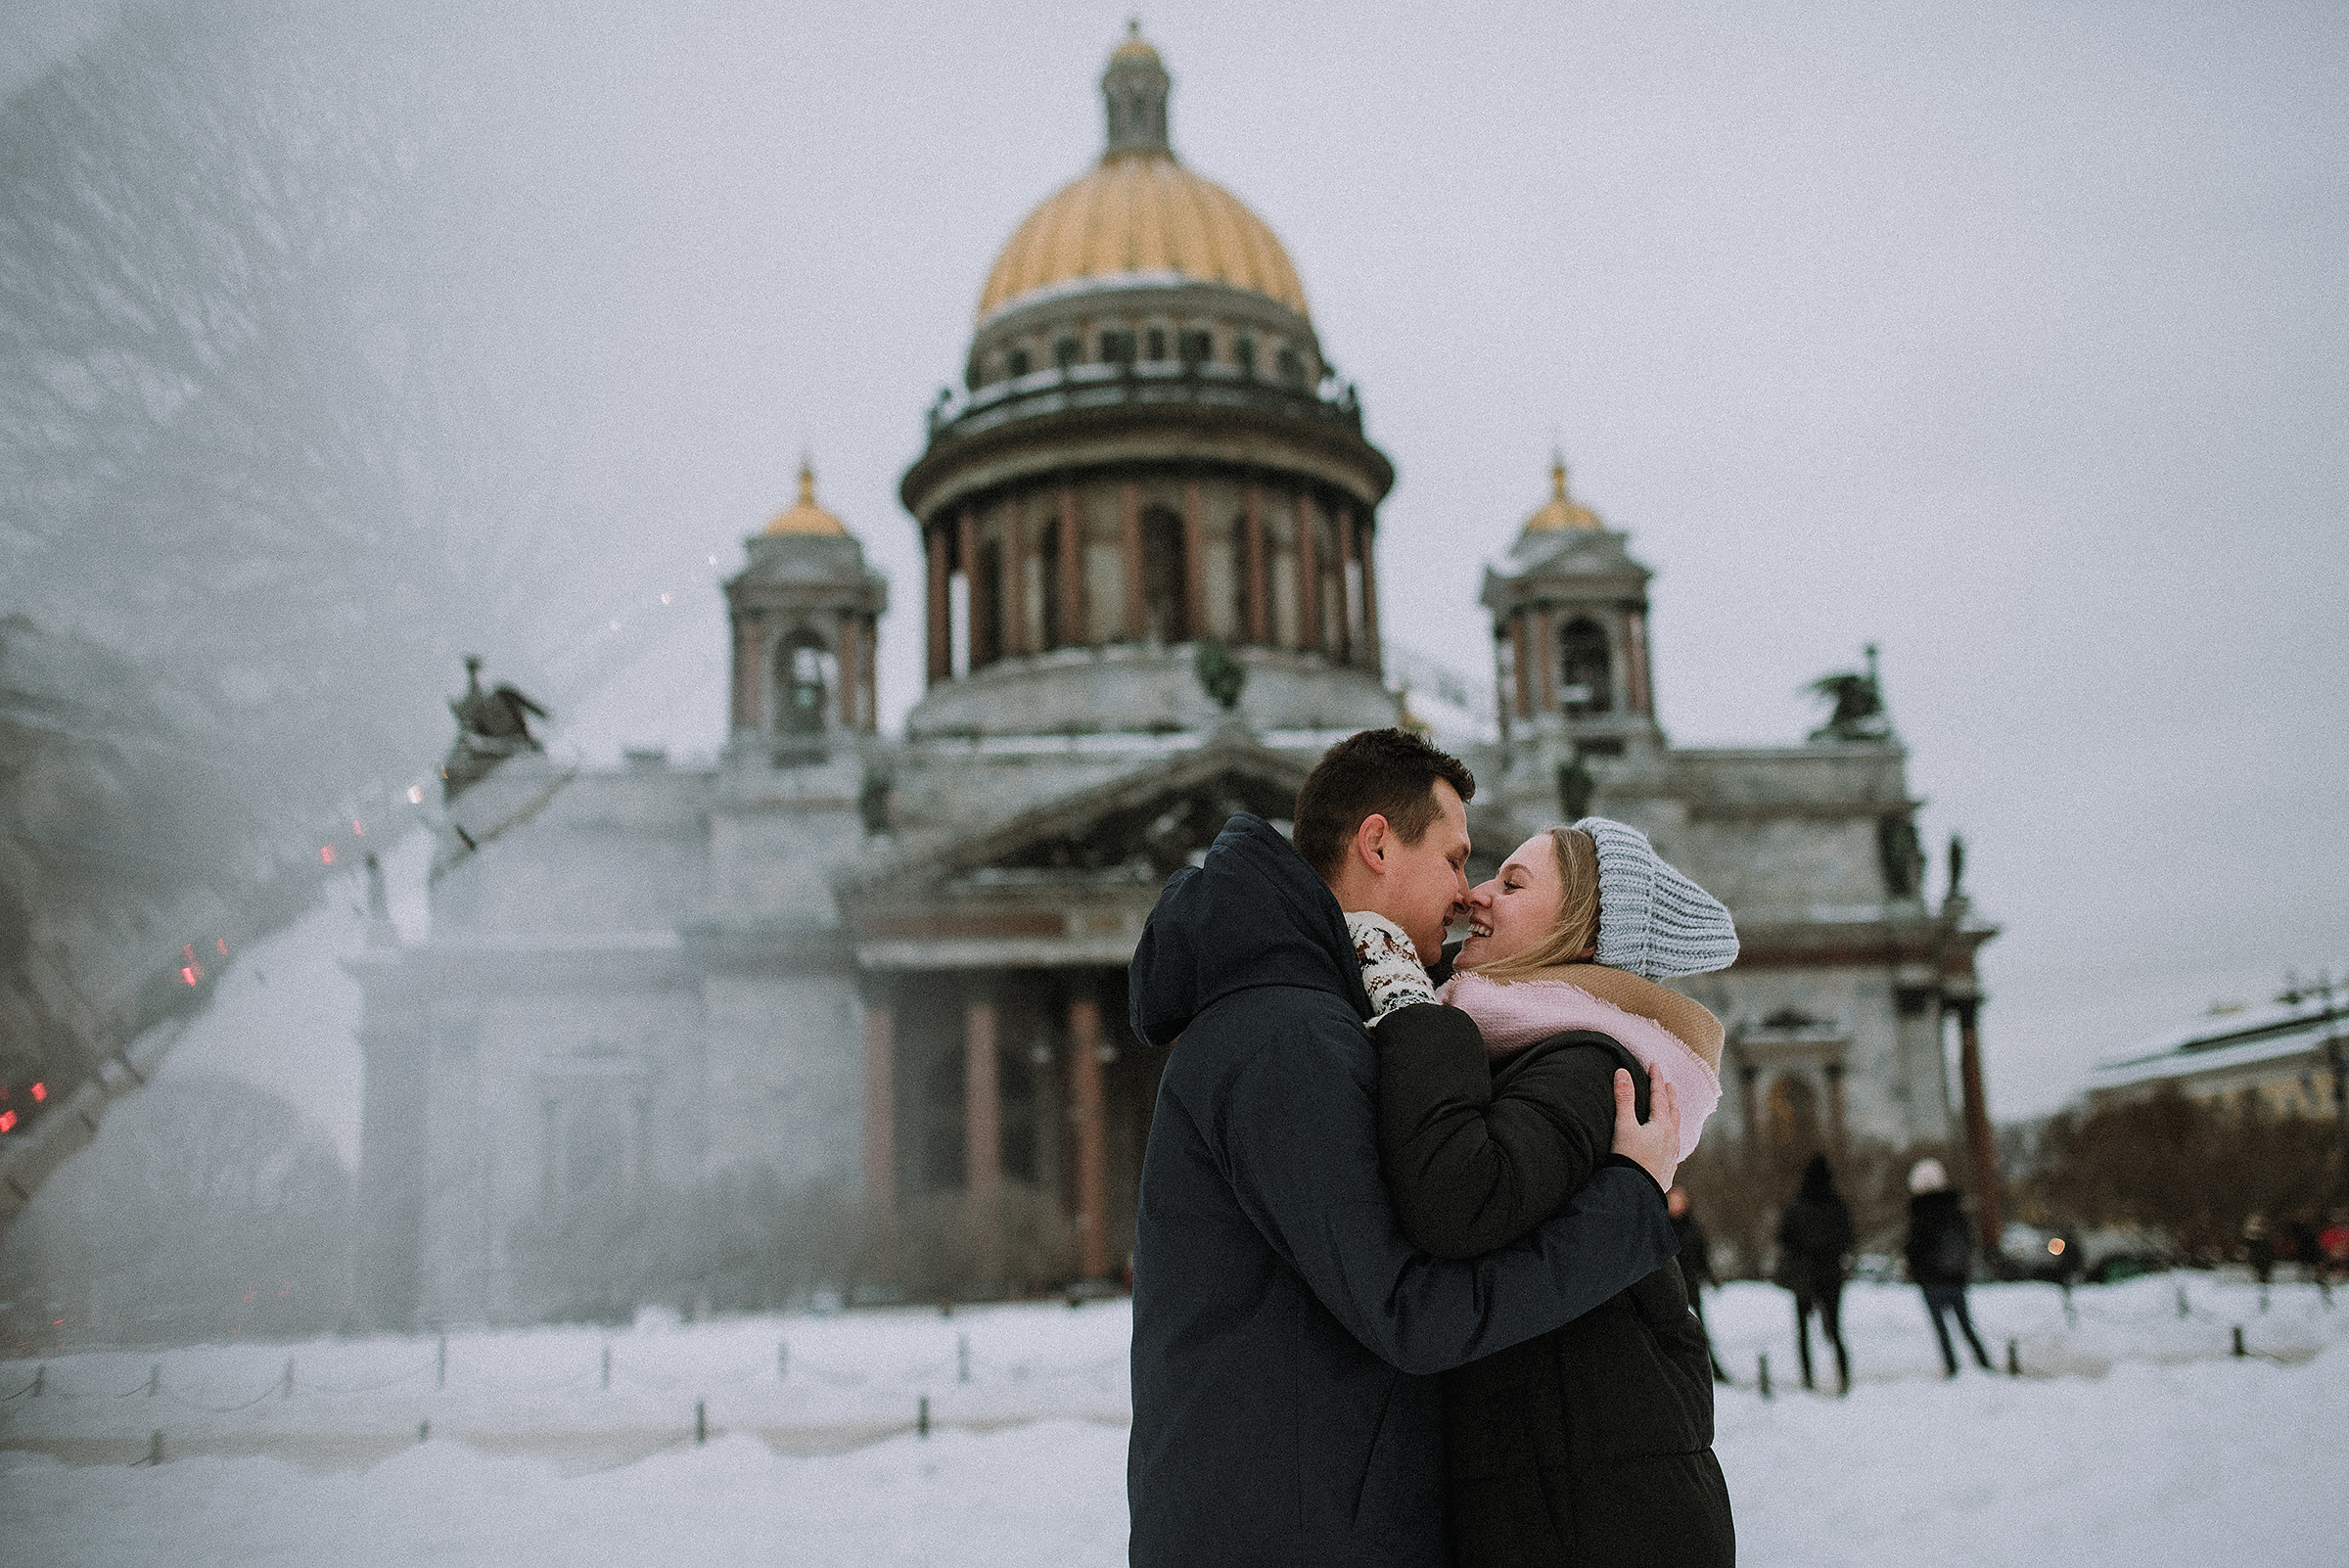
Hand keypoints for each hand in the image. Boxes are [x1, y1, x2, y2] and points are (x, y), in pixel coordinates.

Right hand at [1611, 1064, 1681, 1192]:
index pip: (1660, 1096)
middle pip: (1673, 1111)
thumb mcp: (1623, 1126)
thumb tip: (1622, 1072)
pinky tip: (1669, 1144)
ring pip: (1676, 1130)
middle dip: (1669, 1095)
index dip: (1656, 1079)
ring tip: (1672, 1109)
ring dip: (1674, 1115)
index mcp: (1662, 1125)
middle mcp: (1671, 1139)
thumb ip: (1623, 1099)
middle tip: (1668, 1083)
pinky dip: (1672, 1137)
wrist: (1634, 1193)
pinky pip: (1674, 1148)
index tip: (1654, 1065)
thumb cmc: (1627, 1159)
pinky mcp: (1667, 1170)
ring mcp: (1671, 1155)